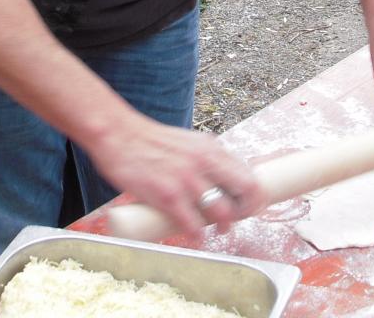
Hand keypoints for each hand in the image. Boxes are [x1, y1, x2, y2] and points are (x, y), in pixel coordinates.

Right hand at [89, 113, 264, 234]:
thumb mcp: (188, 142)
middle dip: (247, 211)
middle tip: (239, 220)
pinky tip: (197, 238)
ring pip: (222, 212)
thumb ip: (205, 158)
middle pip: (245, 192)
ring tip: (219, 231)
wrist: (119, 134)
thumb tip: (220, 179)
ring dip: (224, 227)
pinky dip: (198, 236)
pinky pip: (192, 225)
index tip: (251, 205)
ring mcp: (187, 180)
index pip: (248, 175)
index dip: (254, 195)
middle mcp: (205, 162)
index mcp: (211, 148)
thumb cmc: (151, 141)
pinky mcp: (168, 196)